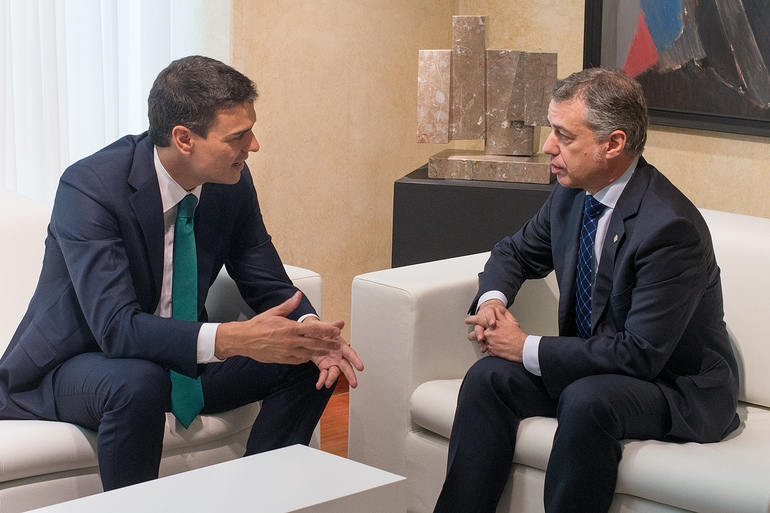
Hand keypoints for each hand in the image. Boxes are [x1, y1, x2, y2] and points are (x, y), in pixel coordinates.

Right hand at [214, 291, 341, 362]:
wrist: (244, 340)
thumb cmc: (258, 325)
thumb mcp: (274, 312)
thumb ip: (289, 305)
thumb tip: (298, 295)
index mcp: (290, 328)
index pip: (314, 329)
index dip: (327, 330)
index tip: (337, 330)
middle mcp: (291, 341)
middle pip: (315, 343)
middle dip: (328, 344)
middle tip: (338, 344)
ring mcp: (288, 352)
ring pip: (309, 353)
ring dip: (321, 352)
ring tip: (330, 351)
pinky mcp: (283, 359)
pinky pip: (299, 360)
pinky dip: (308, 358)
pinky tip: (313, 355)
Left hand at [307, 318, 364, 389]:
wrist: (308, 335)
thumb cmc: (319, 330)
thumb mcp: (325, 326)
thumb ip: (333, 326)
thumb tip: (340, 322)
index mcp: (341, 346)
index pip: (350, 353)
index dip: (356, 360)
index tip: (361, 367)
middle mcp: (338, 356)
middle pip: (346, 366)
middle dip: (350, 376)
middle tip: (354, 384)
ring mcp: (332, 362)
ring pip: (335, 373)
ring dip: (332, 379)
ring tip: (327, 384)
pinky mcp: (324, 367)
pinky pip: (324, 375)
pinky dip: (322, 380)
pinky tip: (319, 385)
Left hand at [465, 300, 526, 361]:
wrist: (523, 348)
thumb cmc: (518, 336)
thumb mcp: (510, 323)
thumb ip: (501, 317)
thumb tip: (496, 311)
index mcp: (494, 325)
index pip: (480, 320)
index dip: (473, 320)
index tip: (468, 320)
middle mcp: (490, 333)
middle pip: (477, 333)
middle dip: (473, 335)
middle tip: (470, 336)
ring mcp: (490, 343)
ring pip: (482, 343)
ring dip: (481, 344)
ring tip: (480, 345)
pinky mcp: (492, 351)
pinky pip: (488, 350)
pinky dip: (490, 349)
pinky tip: (493, 349)